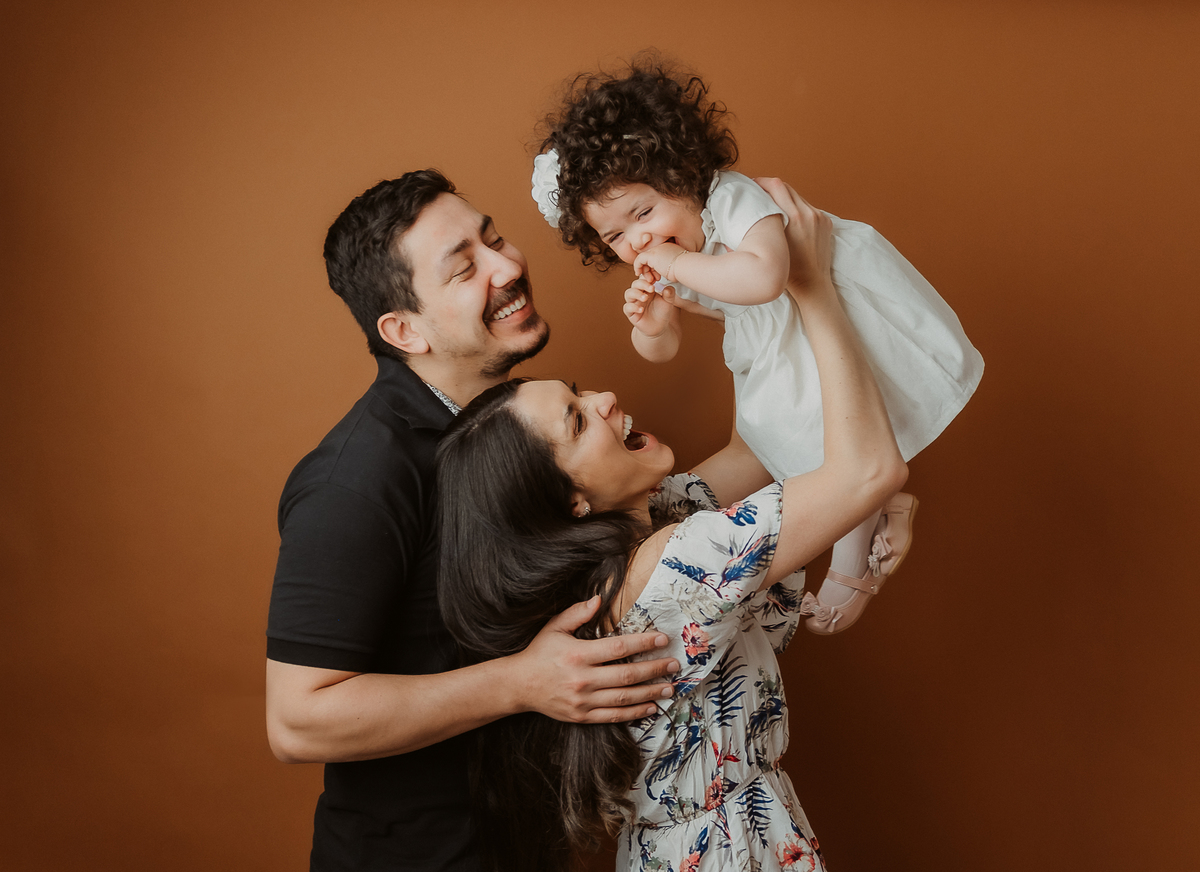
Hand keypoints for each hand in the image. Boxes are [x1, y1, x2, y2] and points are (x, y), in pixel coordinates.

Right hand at [514, 596, 677, 723]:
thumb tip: (599, 599)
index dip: (643, 643)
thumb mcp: (554, 628)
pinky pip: (614, 716)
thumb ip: (577, 613)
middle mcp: (583, 679)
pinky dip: (635, 713)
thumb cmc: (539, 653)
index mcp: (578, 654)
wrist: (518, 685)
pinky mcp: (582, 716)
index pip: (618, 648)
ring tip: (669, 688)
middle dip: (654, 669)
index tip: (663, 639)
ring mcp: (583, 701)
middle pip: (627, 675)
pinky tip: (651, 707)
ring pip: (624, 698)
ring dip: (650, 693)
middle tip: (674, 665)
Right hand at [623, 277, 678, 337]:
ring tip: (645, 298)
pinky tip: (641, 310)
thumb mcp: (669, 302)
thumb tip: (668, 288)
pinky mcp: (630, 313)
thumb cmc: (662, 312)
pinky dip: (633, 307)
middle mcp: (639, 294)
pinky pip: (627, 307)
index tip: (656, 280)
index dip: (647, 278)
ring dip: (636, 294)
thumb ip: (669, 294)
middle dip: (642, 284)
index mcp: (647, 289)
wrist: (660, 327)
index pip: (644, 279)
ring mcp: (633, 303)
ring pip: (628, 294)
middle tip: (652, 288)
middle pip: (635, 284)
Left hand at [633, 241, 686, 284]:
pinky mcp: (650, 255)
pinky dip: (638, 267)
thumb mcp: (676, 266)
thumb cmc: (684, 270)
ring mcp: (656, 249)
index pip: (657, 257)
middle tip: (653, 280)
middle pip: (650, 258)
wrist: (686, 267)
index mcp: (669, 248)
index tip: (658, 277)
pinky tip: (639, 274)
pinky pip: (638, 260)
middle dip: (650, 270)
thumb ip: (668, 266)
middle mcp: (662, 246)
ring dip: (645, 271)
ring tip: (650, 281)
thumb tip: (665, 271)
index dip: (655, 268)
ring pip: (644, 259)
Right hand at [753, 177, 831, 293]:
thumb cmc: (787, 271)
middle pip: (787, 187)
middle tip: (759, 192)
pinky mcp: (826, 222)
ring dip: (785, 198)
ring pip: (798, 197)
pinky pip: (808, 208)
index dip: (763, 182)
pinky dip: (797, 209)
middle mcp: (809, 214)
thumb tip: (735, 223)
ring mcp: (820, 217)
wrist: (812, 283)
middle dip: (772, 187)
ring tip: (773, 205)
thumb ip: (756, 230)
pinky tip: (789, 218)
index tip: (753, 184)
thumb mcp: (768, 247)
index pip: (777, 186)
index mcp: (794, 218)